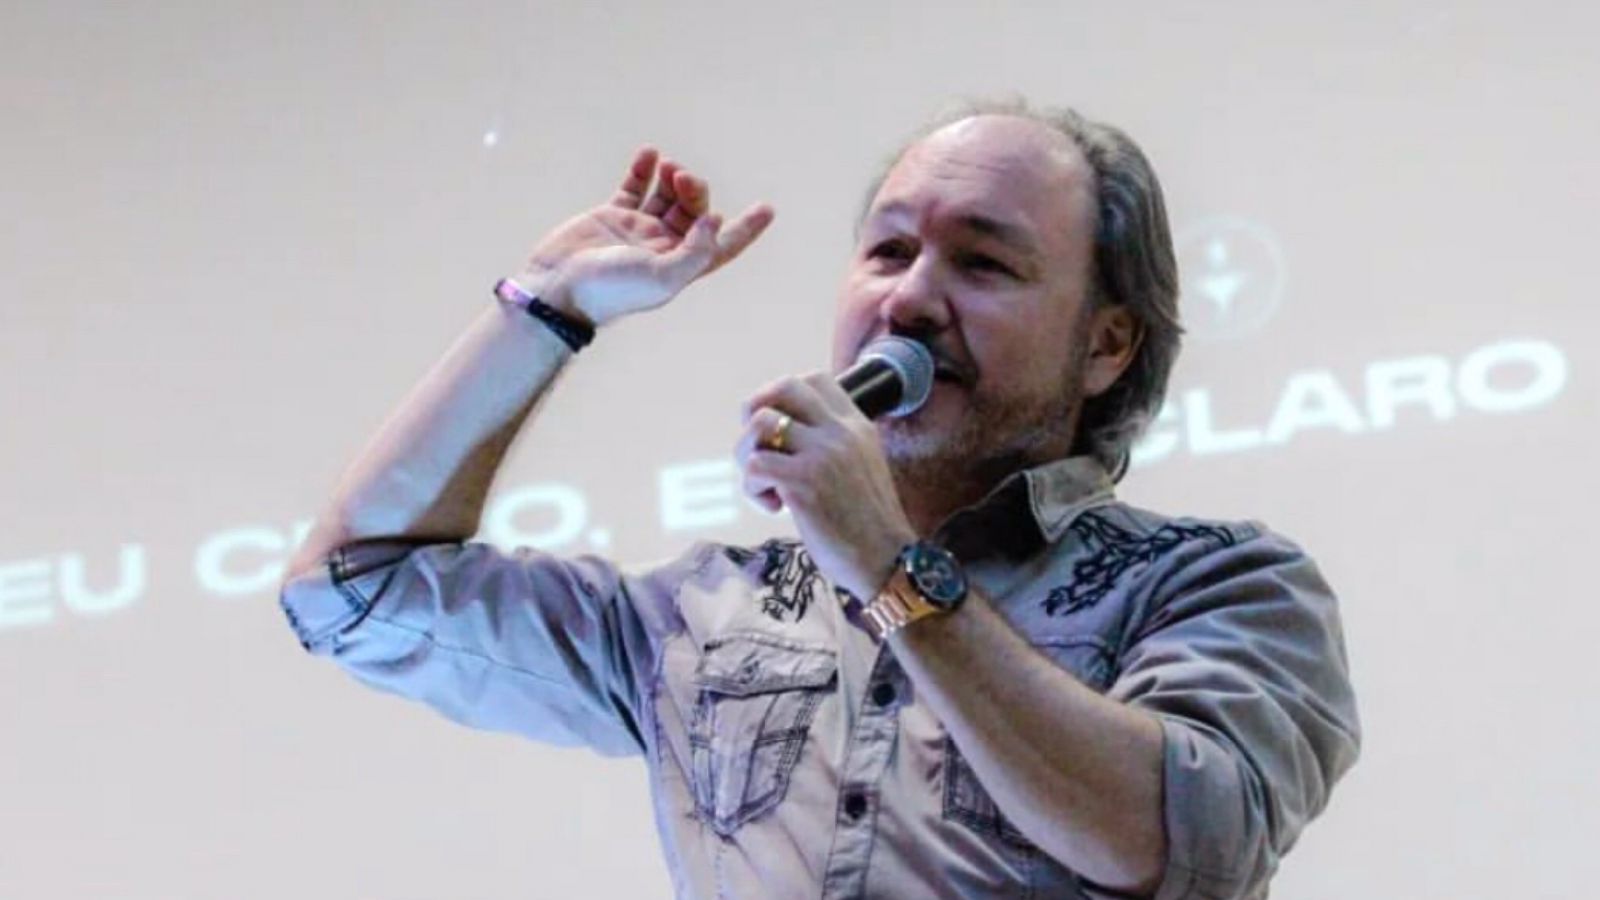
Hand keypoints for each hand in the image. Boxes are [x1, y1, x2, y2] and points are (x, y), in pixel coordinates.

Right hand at [521, 147, 773, 326]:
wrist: (558, 288)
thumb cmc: (611, 290)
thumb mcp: (662, 278)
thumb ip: (695, 252)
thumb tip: (717, 220)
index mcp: (681, 266)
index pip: (722, 245)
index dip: (746, 229)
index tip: (767, 209)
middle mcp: (663, 247)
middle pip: (695, 211)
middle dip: (696, 190)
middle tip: (683, 178)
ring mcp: (637, 230)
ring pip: (667, 196)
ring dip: (674, 177)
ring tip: (669, 166)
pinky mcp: (611, 216)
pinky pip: (635, 187)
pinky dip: (643, 170)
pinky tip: (649, 154)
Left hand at [736, 373, 917, 600]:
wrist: (888, 561)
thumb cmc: (868, 524)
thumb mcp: (862, 466)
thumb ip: (834, 444)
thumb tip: (786, 433)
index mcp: (857, 426)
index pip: (815, 379)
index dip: (784, 396)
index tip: (780, 427)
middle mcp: (841, 432)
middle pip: (784, 386)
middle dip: (756, 409)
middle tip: (758, 445)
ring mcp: (822, 455)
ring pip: (760, 424)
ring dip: (748, 453)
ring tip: (765, 482)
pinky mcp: (803, 483)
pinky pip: (754, 464)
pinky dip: (753, 487)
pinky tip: (774, 506)